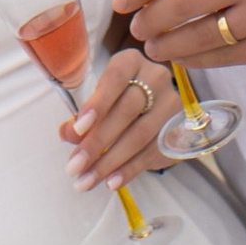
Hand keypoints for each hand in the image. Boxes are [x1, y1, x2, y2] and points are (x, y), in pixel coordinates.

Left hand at [63, 51, 172, 187]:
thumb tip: (68, 132)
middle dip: (97, 142)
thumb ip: (84, 117)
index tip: (78, 129)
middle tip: (74, 166)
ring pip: (139, 135)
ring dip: (109, 162)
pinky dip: (129, 169)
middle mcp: (155, 78)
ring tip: (86, 181)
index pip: (115, 77)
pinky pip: (151, 152)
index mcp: (131, 62)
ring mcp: (171, 104)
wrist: (161, 112)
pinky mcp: (178, 130)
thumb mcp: (101, 102)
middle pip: (127, 111)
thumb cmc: (121, 101)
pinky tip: (111, 182)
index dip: (97, 103)